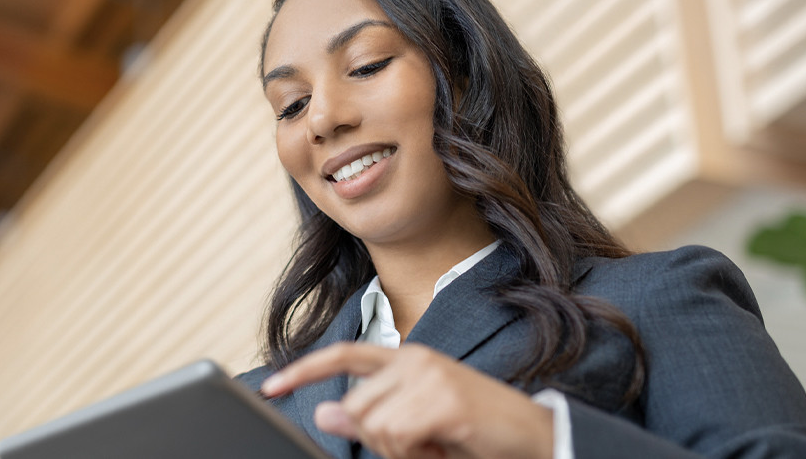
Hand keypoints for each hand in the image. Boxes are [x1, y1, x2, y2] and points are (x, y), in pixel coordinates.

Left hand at [260, 343, 553, 458]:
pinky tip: (445, 448)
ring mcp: (429, 376)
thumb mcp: (417, 427)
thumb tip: (322, 412)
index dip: (304, 369)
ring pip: (373, 425)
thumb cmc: (474, 434)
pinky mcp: (443, 399)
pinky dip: (416, 455)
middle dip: (381, 441)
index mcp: (407, 359)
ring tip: (438, 446)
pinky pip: (397, 436)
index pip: (344, 355)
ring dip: (401, 451)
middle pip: (355, 408)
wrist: (535, 440)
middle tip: (424, 447)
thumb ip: (372, 417)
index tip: (269, 386)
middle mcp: (415, 359)